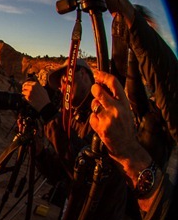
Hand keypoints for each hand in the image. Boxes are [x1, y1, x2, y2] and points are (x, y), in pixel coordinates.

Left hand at [22, 81, 49, 111]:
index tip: (24, 87)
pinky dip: (25, 98)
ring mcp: (29, 92)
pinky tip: (29, 99)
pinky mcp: (27, 97)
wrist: (44, 104)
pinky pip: (24, 97)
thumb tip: (32, 85)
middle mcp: (32, 87)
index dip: (25, 85)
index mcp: (36, 84)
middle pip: (24, 86)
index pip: (27, 82)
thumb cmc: (44, 97)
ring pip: (23, 92)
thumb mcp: (42, 89)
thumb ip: (37, 86)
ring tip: (28, 96)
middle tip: (24, 91)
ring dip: (24, 94)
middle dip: (24, 89)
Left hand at [90, 71, 161, 211]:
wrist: (127, 147)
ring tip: (102, 116)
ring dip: (95, 108)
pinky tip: (102, 127)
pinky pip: (92, 117)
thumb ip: (115, 100)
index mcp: (124, 103)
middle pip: (98, 91)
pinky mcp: (101, 126)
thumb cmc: (124, 128)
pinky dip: (94, 121)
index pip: (114, 83)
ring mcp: (109, 117)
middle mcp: (117, 108)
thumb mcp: (125, 111)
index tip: (96, 73)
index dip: (103, 76)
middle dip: (94, 89)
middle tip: (94, 90)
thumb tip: (100, 87)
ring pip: (93, 104)